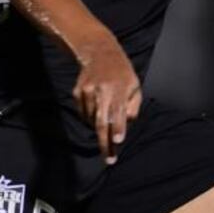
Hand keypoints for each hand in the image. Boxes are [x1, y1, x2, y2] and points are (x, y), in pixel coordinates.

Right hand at [73, 38, 141, 163]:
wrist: (99, 53)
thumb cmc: (122, 73)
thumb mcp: (135, 86)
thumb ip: (133, 106)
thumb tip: (125, 125)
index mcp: (119, 89)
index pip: (118, 112)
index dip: (118, 127)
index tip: (118, 141)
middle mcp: (102, 90)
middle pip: (102, 122)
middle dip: (105, 142)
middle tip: (108, 159)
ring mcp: (88, 91)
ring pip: (92, 120)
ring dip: (99, 128)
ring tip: (106, 121)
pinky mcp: (77, 92)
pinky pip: (84, 113)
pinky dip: (90, 117)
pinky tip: (96, 108)